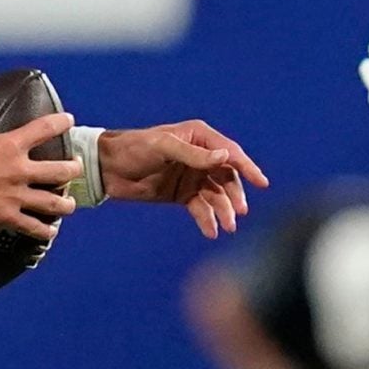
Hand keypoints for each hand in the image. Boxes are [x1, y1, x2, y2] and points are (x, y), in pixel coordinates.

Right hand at [0, 89, 78, 241]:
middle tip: (77, 168)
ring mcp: (13, 196)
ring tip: (70, 205)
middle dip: (73, 169)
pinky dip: (44, 231)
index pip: (44, 129)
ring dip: (65, 204)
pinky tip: (50, 233)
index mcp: (9, 146)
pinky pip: (31, 227)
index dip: (60, 123)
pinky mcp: (4, 217)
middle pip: (59, 170)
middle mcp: (17, 171)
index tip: (69, 121)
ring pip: (52, 202)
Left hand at [98, 122, 268, 235]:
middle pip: (226, 177)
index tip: (261, 183)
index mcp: (199, 137)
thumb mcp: (163, 147)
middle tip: (240, 213)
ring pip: (216, 195)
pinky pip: (200, 208)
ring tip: (228, 227)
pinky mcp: (181, 194)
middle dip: (235, 195)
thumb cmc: (134, 148)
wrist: (107, 168)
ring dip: (223, 211)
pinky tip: (211, 231)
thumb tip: (225, 157)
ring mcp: (191, 176)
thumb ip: (194, 154)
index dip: (247, 167)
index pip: (229, 153)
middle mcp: (200, 156)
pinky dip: (207, 219)